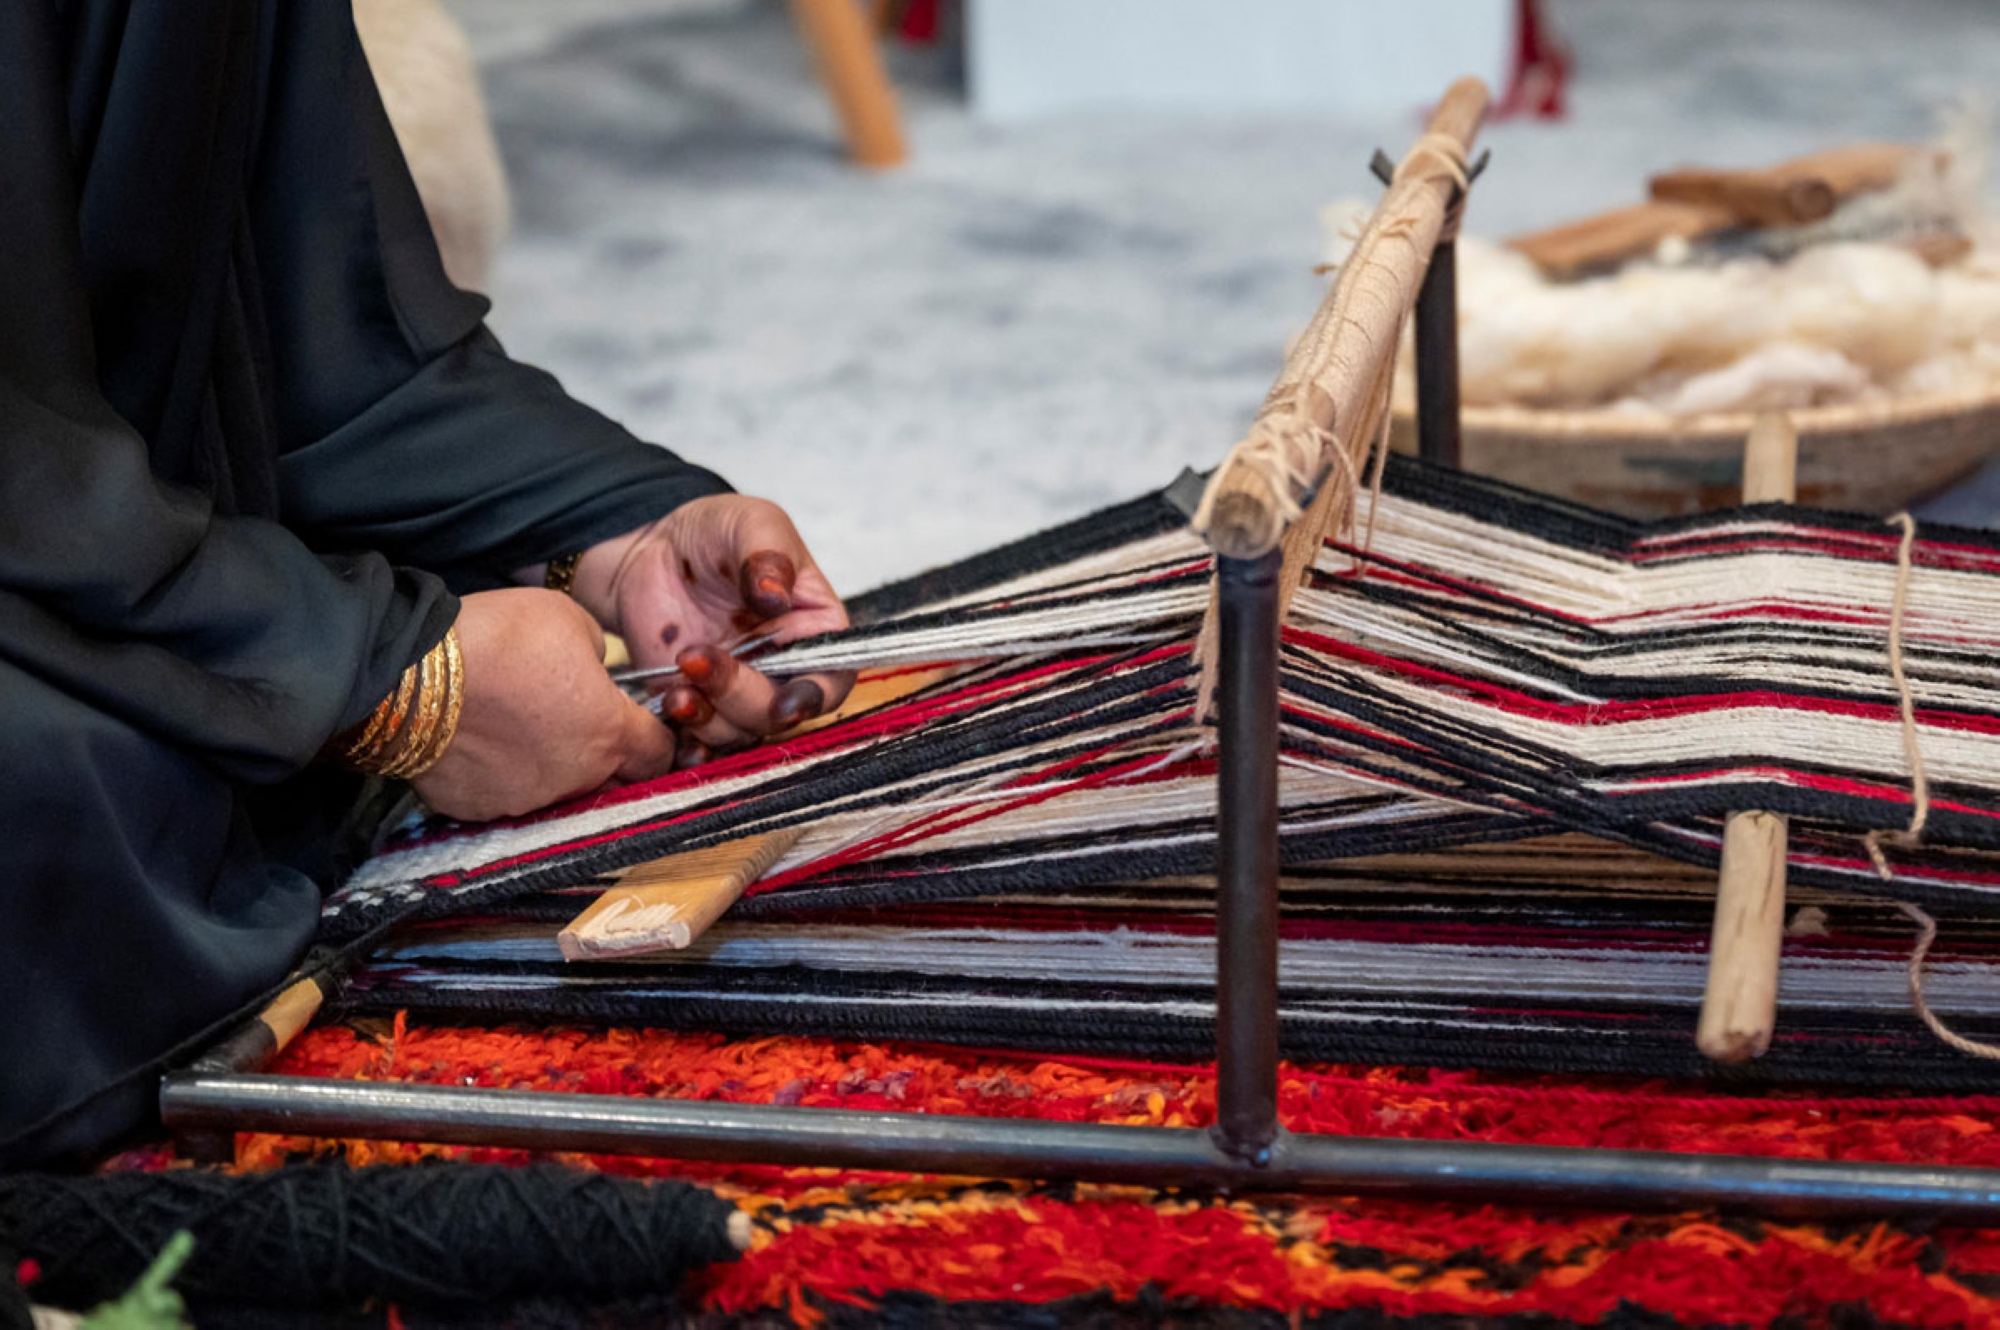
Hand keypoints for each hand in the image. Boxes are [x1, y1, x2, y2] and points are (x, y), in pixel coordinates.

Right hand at [413, 588, 678, 820]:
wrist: (413, 675)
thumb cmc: (498, 639)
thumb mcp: (569, 619)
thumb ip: (596, 653)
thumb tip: (592, 669)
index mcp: (608, 733)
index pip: (658, 755)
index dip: (653, 738)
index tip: (637, 723)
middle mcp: (575, 778)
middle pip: (610, 780)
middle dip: (603, 758)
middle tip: (572, 721)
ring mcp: (525, 800)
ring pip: (555, 790)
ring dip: (547, 765)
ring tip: (514, 725)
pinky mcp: (478, 809)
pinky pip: (502, 795)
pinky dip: (497, 774)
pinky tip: (478, 741)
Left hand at [571, 495, 852, 764]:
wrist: (651, 550)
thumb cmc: (716, 532)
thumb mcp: (751, 522)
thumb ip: (768, 554)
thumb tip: (775, 596)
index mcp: (813, 631)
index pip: (831, 678)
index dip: (814, 698)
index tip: (786, 704)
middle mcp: (781, 670)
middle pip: (778, 712)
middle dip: (741, 695)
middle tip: (697, 658)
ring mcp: (736, 692)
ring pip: (736, 732)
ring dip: (707, 716)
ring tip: (675, 679)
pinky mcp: (695, 704)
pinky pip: (696, 743)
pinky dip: (685, 742)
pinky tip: (669, 711)